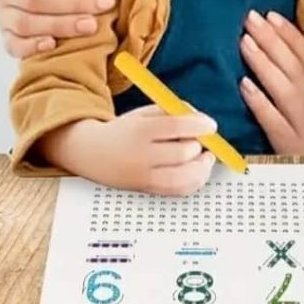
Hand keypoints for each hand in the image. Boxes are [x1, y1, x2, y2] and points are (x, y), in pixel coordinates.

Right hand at [40, 104, 217, 195]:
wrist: (93, 153)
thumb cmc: (126, 130)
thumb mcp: (145, 113)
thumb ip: (174, 112)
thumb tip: (203, 121)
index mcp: (140, 130)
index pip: (175, 127)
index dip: (199, 125)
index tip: (210, 125)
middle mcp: (141, 157)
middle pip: (183, 154)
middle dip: (199, 145)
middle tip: (200, 140)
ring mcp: (143, 177)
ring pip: (184, 178)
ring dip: (202, 166)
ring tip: (203, 156)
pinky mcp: (148, 190)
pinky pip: (180, 191)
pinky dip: (195, 181)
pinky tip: (195, 169)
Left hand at [238, 9, 303, 155]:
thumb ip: (297, 89)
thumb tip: (274, 59)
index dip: (290, 34)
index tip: (271, 14)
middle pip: (294, 66)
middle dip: (272, 39)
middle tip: (250, 17)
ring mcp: (302, 125)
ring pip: (285, 88)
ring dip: (265, 63)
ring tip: (245, 41)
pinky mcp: (290, 145)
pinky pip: (274, 121)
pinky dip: (260, 102)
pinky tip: (244, 86)